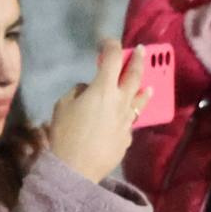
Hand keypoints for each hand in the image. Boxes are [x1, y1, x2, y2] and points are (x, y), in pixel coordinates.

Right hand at [45, 39, 143, 184]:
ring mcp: (127, 120)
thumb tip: (88, 90)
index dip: (110, 46)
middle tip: (140, 50)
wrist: (76, 169)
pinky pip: (130, 121)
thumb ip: (77, 92)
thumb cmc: (64, 135)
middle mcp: (120, 101)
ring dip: (144, 88)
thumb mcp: (61, 107)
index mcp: (103, 89)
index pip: (111, 59)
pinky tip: (125, 118)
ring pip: (139, 99)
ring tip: (149, 84)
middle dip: (137, 59)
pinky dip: (128, 115)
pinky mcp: (127, 137)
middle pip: (134, 75)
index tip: (107, 42)